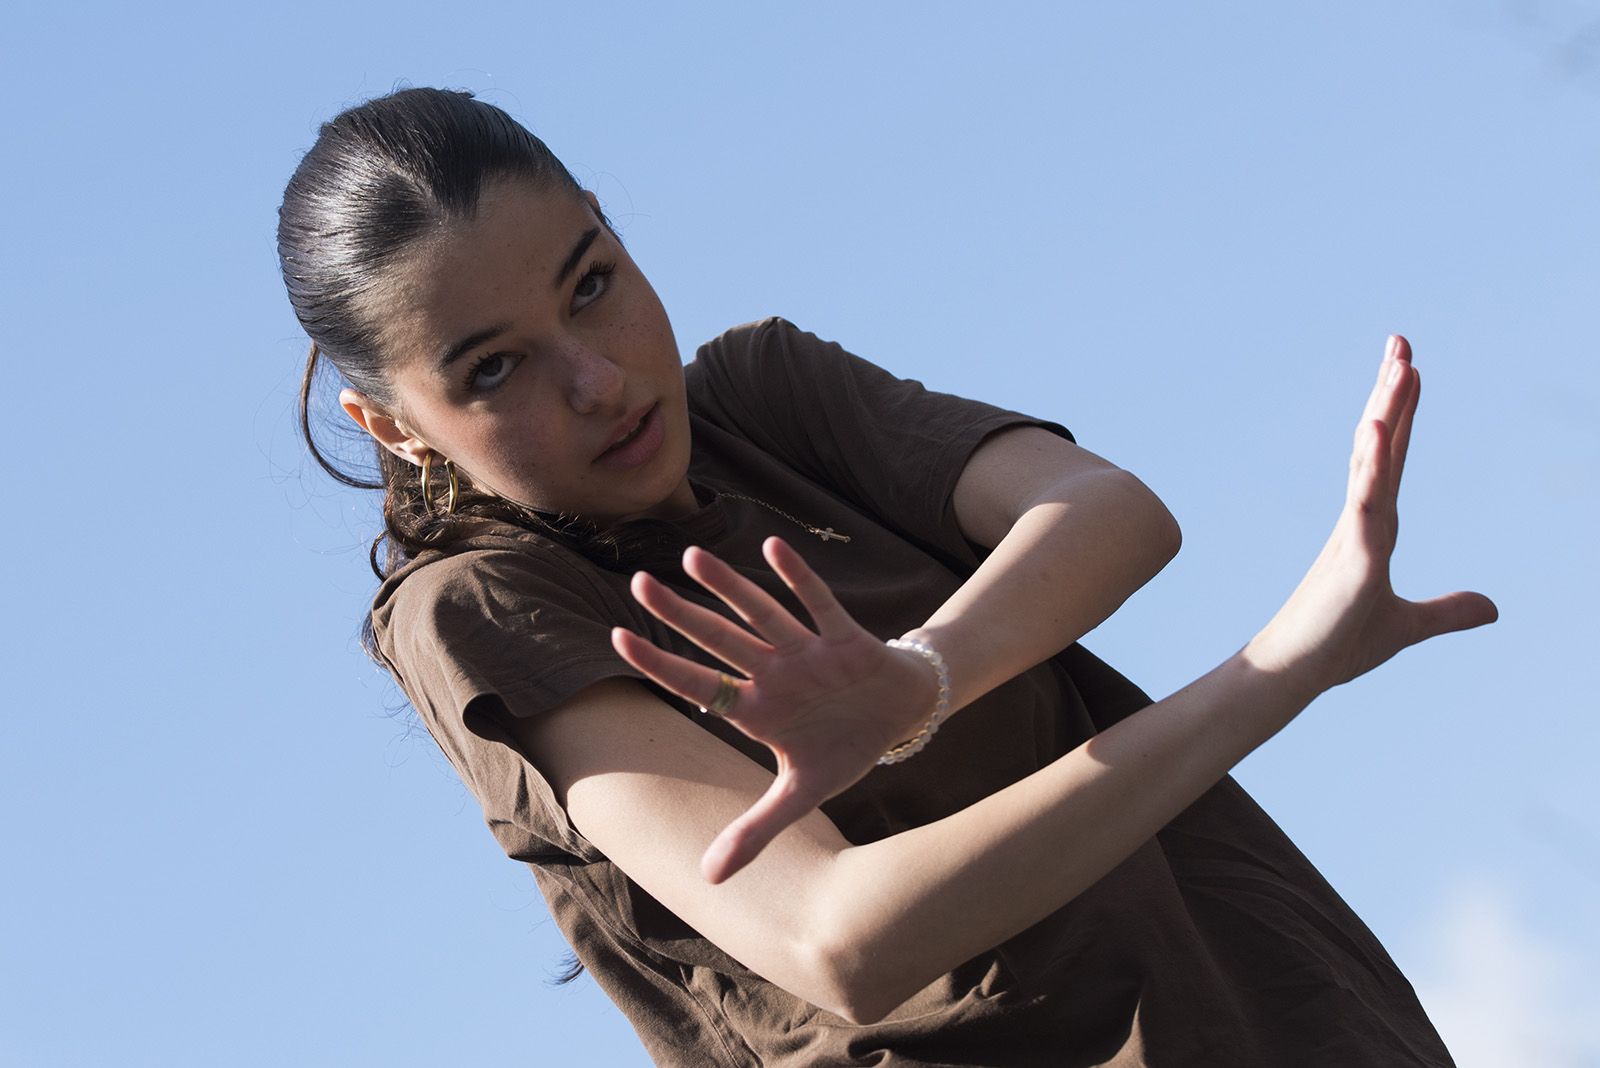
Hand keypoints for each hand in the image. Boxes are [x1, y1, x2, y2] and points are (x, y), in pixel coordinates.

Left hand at [611, 537, 940, 883]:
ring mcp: (808, 653)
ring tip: (693, 556)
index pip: (698, 682)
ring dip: (730, 586)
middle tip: (639, 581)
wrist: (902, 717)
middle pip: (719, 638)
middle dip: (681, 613)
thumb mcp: (803, 795)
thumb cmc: (844, 747)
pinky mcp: (846, 639)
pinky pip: (818, 604)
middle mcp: (774, 674)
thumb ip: (755, 831)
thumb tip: (709, 880)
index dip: (659, 662)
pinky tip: (772, 547)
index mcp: (757, 709)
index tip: (616, 638)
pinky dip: (799, 578)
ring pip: (761, 613)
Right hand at [1245, 336, 1497, 695]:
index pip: (1392, 457)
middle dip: (1391, 392)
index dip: (1400, 412)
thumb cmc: (1337, 645)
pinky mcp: (1355, 558)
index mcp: (1374, 526)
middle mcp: (1363, 519)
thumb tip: (1494, 608)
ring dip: (1386, 412)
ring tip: (1399, 365)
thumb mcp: (1409, 626)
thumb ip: (1448, 612)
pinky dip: (1371, 465)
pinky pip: (1366, 503)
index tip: (1407, 366)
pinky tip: (1375, 429)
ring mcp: (1356, 534)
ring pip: (1375, 461)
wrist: (1295, 675)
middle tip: (1401, 342)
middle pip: (1381, 443)